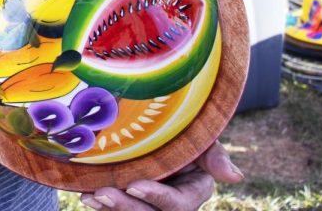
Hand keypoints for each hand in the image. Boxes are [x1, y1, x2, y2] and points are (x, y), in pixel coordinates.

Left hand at [79, 141, 242, 209]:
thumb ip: (214, 155)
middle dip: (126, 207)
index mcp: (194, 190)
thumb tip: (236, 177)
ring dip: (110, 208)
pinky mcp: (130, 197)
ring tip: (90, 197)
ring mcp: (150, 202)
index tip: (134, 185)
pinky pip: (116, 208)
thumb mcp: (202, 136)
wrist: (163, 119)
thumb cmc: (187, 126)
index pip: (178, 203)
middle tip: (103, 194)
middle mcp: (171, 201)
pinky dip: (101, 204)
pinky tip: (85, 194)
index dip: (157, 197)